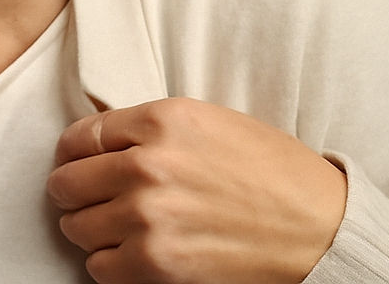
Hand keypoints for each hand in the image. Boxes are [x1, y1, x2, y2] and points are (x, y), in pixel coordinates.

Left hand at [48, 97, 345, 283]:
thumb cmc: (267, 168)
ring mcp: (149, 218)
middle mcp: (147, 166)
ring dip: (90, 228)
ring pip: (76, 228)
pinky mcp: (158, 266)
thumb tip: (94, 142)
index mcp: (159, 121)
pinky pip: (100, 268)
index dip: (72, 152)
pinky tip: (133, 252)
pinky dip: (110, 263)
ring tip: (115, 225)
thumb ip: (145, 126)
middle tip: (89, 196)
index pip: (80, 136)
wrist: (320, 228)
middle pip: (67, 182)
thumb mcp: (204, 120)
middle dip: (74, 190)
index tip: (74, 161)